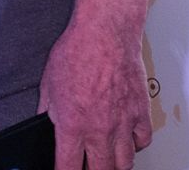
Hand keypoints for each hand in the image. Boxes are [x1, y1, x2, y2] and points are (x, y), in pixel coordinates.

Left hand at [38, 15, 152, 169]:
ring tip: (106, 160)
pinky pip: (142, 141)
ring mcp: (123, 123)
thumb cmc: (77, 51)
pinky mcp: (141, 112)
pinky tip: (127, 140)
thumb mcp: (48, 83)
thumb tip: (46, 123)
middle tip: (86, 165)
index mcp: (73, 124)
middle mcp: (100, 129)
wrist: (104, 32)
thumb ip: (49, 110)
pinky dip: (135, 145)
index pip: (68, 167)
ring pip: (124, 163)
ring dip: (114, 164)